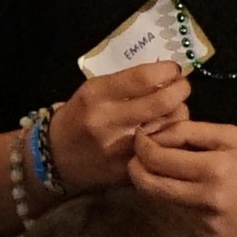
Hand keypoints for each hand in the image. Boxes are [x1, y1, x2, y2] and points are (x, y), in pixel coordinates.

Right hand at [48, 59, 186, 187]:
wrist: (55, 158)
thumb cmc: (78, 118)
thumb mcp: (93, 91)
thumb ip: (127, 82)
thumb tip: (165, 74)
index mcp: (97, 96)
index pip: (145, 77)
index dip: (168, 70)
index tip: (173, 70)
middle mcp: (109, 121)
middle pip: (164, 101)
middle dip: (181, 90)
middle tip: (181, 88)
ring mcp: (121, 148)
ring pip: (171, 125)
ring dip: (178, 113)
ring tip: (170, 111)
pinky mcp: (130, 167)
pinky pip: (165, 148)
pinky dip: (171, 136)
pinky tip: (163, 132)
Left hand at [125, 117, 236, 236]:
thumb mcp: (236, 137)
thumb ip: (192, 132)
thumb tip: (154, 132)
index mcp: (215, 169)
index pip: (156, 159)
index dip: (141, 147)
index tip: (140, 139)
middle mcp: (207, 201)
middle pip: (148, 187)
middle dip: (136, 170)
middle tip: (137, 160)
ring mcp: (207, 228)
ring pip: (159, 207)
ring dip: (154, 190)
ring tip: (162, 176)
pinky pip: (178, 225)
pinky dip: (173, 210)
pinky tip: (183, 200)